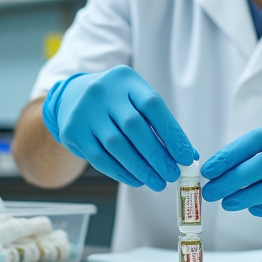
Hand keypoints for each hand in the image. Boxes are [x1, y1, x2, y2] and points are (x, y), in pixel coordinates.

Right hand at [42, 66, 197, 190]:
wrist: (72, 97)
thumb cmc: (116, 103)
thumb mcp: (137, 101)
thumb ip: (161, 125)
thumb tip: (188, 156)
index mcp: (126, 80)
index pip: (153, 105)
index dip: (172, 133)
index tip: (186, 157)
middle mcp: (103, 92)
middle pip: (134, 127)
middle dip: (157, 155)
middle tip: (172, 175)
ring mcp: (85, 111)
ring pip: (116, 145)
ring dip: (140, 168)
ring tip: (157, 181)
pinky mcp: (73, 131)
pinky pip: (100, 158)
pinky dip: (121, 172)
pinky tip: (136, 180)